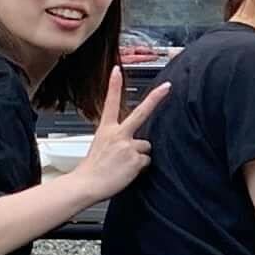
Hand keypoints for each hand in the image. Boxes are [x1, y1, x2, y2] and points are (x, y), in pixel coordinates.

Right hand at [61, 71, 168, 199]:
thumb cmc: (93, 169)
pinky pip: (146, 161)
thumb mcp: (101, 146)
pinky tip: (127, 172)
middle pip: (141, 113)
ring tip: (124, 165)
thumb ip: (118, 140)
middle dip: (156, 98)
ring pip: (146, 147)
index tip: (117, 69)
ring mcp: (128, 145)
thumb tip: (137, 143)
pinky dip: (140, 168)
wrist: (86, 184)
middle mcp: (118, 134)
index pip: (110, 102)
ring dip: (139, 156)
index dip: (113, 85)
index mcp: (106, 129)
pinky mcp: (135, 159)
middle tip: (168, 86)